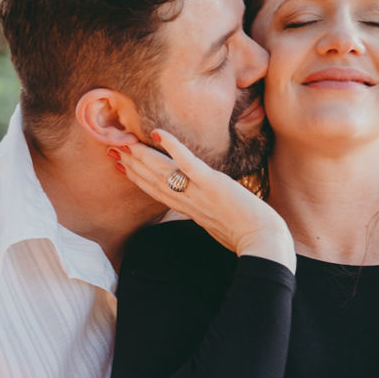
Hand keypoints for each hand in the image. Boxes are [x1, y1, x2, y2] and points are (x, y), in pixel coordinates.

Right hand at [112, 129, 293, 268]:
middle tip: (114, 149)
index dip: (138, 179)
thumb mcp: (222, 226)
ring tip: (125, 143)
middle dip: (133, 165)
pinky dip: (173, 147)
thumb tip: (205, 212)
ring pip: (164, 172)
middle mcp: (190, 203)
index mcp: (191, 212)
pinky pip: (188, 163)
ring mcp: (200, 193)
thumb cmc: (249, 238)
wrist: (264, 243)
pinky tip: (158, 133)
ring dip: (143, 156)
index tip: (123, 167)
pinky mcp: (213, 184)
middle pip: (154, 182)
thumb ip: (209, 215)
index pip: (158, 193)